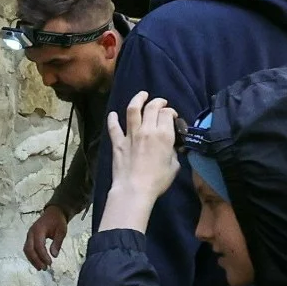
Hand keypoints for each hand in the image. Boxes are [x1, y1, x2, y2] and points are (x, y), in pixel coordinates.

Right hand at [23, 206, 69, 270]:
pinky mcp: (29, 238)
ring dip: (33, 260)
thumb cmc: (58, 221)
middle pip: (29, 249)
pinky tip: (38, 263)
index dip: (43, 256)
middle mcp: (31, 233)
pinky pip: (28, 249)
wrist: (53, 213)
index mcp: (38, 230)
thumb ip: (57, 243)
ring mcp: (29, 235)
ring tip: (41, 268)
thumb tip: (54, 255)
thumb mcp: (61, 231)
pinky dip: (32, 257)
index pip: (38, 245)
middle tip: (44, 268)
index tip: (50, 263)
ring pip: (27, 250)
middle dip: (36, 260)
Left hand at [102, 92, 181, 231]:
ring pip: (133, 109)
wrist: (134, 189)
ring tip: (142, 95)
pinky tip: (112, 114)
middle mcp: (147, 130)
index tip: (172, 116)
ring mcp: (131, 134)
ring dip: (138, 99)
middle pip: (152, 107)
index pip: (167, 114)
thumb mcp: (174, 167)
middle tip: (160, 103)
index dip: (170, 112)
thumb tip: (171, 148)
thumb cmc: (157, 181)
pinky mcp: (118, 142)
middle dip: (158, 102)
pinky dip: (112, 119)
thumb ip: (173, 153)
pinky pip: (114, 127)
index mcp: (164, 135)